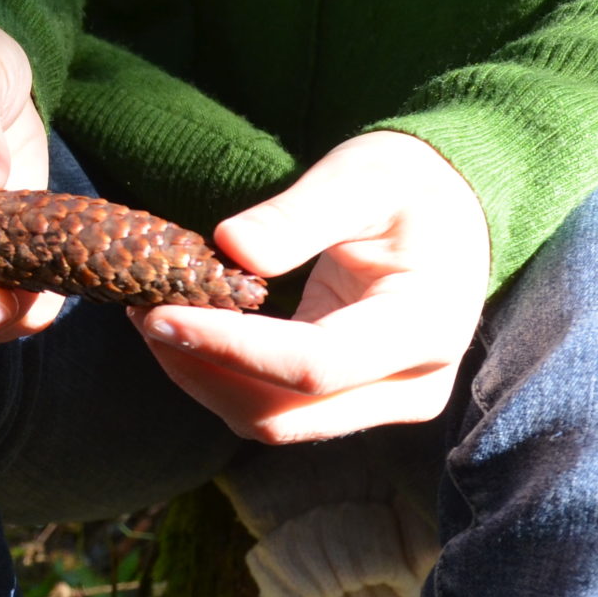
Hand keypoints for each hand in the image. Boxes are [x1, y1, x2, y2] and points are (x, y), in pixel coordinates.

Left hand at [136, 131, 490, 442]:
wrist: (456, 216)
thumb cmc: (413, 187)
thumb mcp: (365, 175)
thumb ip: (301, 212)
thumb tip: (230, 246)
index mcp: (425, 329)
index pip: (314, 365)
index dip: (229, 347)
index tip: (160, 315)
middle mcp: (409, 387)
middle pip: (284, 413)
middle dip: (201, 369)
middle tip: (141, 310)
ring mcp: (379, 404)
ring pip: (269, 421)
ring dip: (201, 378)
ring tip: (151, 315)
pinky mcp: (347, 403)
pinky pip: (271, 407)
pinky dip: (219, 377)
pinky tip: (182, 330)